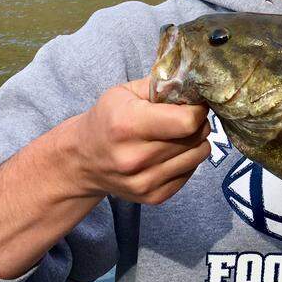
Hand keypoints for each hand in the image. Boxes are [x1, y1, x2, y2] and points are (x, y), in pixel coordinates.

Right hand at [67, 77, 210, 204]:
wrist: (82, 161)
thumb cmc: (107, 120)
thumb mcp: (125, 92)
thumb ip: (161, 84)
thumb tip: (194, 85)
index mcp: (128, 125)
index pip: (187, 121)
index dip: (197, 110)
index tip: (193, 104)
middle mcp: (135, 157)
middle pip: (195, 137)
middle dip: (198, 123)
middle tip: (186, 117)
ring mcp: (144, 181)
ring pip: (198, 155)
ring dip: (196, 142)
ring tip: (178, 135)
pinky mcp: (153, 197)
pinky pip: (191, 173)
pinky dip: (187, 160)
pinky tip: (169, 153)